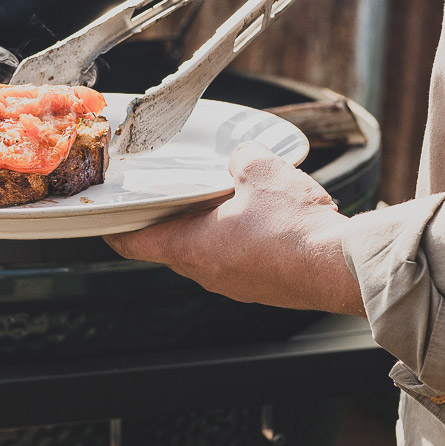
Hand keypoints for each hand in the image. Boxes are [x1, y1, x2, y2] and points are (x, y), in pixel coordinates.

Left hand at [105, 142, 364, 314]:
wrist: (338, 268)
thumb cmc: (293, 226)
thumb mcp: (260, 171)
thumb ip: (239, 158)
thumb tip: (240, 157)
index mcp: (189, 247)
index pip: (133, 243)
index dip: (114, 230)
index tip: (106, 219)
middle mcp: (205, 273)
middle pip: (169, 246)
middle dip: (167, 220)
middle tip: (170, 195)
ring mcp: (233, 286)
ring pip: (205, 255)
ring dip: (206, 231)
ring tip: (220, 202)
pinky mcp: (260, 289)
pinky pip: (236, 262)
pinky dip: (236, 242)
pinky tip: (258, 221)